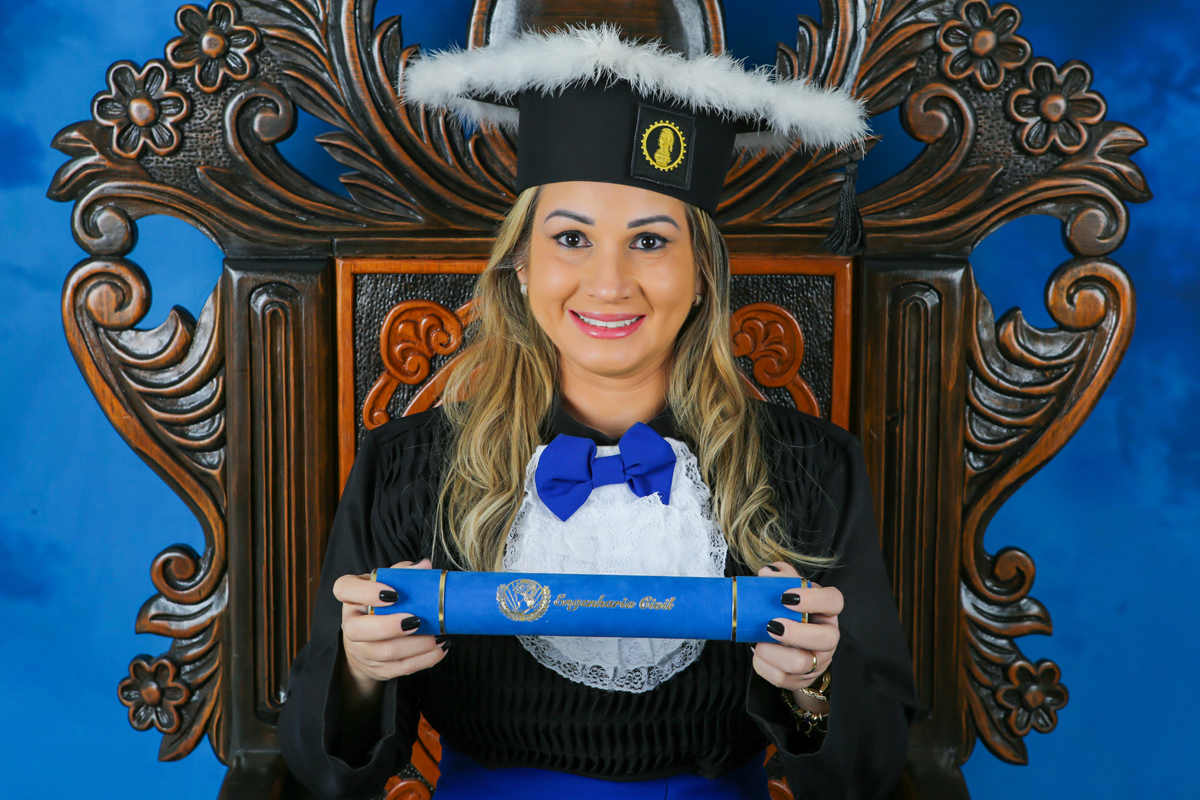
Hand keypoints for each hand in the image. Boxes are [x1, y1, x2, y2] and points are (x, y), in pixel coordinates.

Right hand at [334, 558, 447, 695]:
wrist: (371, 643)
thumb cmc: (383, 606)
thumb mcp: (389, 585)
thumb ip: (403, 573)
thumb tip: (425, 566)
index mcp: (351, 598)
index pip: (344, 589)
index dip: (366, 591)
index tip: (394, 594)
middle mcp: (350, 625)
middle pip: (358, 629)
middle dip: (390, 626)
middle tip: (417, 619)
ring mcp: (361, 650)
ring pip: (385, 652)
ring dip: (416, 645)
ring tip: (438, 637)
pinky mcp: (378, 669)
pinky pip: (401, 668)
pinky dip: (424, 659)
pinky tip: (440, 649)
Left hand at [752, 561, 841, 711]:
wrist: (789, 645)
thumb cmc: (790, 614)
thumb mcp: (789, 592)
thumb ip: (782, 577)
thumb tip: (767, 573)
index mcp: (827, 611)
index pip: (834, 601)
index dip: (813, 599)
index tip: (786, 596)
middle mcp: (828, 637)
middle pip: (826, 638)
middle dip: (796, 633)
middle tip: (771, 624)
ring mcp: (817, 661)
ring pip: (802, 663)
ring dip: (775, 652)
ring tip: (759, 641)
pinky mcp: (801, 678)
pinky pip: (782, 678)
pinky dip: (764, 664)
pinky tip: (758, 652)